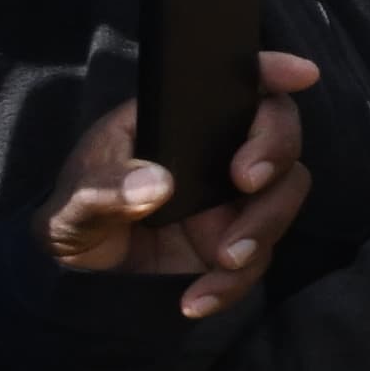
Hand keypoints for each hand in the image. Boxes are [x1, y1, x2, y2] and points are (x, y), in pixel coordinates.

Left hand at [39, 53, 319, 321]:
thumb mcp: (69, 204)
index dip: (271, 71)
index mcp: (177, 124)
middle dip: (275, 153)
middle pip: (278, 135)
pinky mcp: (236, 243)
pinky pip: (259, 258)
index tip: (300, 75)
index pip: (232, 86)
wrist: (77, 282)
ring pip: (283, 195)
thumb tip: (157, 183)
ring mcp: (231, 200)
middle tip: (247, 182)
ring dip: (264, 225)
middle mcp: (215, 155)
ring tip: (224, 259)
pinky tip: (197, 299)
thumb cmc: (71, 221)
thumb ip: (103, 190)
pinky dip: (234, 282)